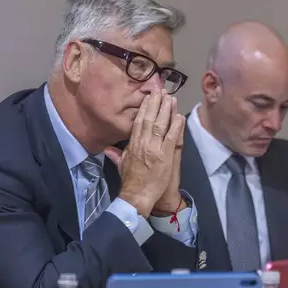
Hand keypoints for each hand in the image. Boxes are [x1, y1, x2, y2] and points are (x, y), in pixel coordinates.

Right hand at [105, 89, 184, 216]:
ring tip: (171, 98)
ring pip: (161, 125)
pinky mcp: (165, 156)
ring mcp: (155, 149)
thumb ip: (116, 154)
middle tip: (161, 91)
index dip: (145, 108)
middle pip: (150, 119)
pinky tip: (179, 116)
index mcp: (133, 144)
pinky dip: (176, 126)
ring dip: (167, 110)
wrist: (137, 195)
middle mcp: (143, 143)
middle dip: (156, 104)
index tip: (149, 97)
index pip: (139, 122)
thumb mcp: (121, 165)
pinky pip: (172, 138)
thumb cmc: (130, 181)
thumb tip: (107, 149)